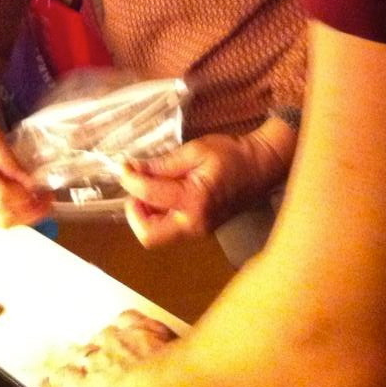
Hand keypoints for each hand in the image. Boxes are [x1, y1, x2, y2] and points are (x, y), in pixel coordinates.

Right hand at [0, 111, 54, 226]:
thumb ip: (7, 159)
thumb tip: (28, 181)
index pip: (2, 198)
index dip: (27, 199)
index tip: (45, 192)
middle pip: (2, 218)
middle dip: (31, 214)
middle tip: (49, 200)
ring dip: (23, 215)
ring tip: (40, 200)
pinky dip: (10, 211)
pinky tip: (22, 199)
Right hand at [44, 310, 176, 386]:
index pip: (63, 377)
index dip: (62, 377)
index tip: (62, 378)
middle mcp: (97, 361)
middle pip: (81, 352)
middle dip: (84, 358)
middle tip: (93, 367)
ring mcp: (118, 340)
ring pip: (102, 334)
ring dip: (105, 340)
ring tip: (112, 348)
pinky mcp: (142, 326)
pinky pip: (126, 318)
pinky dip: (126, 323)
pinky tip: (128, 327)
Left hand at [119, 122, 293, 247]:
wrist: (260, 167)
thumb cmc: (231, 154)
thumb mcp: (195, 150)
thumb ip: (164, 164)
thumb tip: (134, 169)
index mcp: (194, 201)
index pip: (149, 196)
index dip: (131, 180)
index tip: (125, 166)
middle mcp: (194, 224)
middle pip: (149, 236)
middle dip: (134, 214)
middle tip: (134, 189)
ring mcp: (198, 231)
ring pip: (157, 236)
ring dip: (145, 215)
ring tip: (148, 188)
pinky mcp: (200, 230)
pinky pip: (170, 230)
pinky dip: (158, 215)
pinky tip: (162, 194)